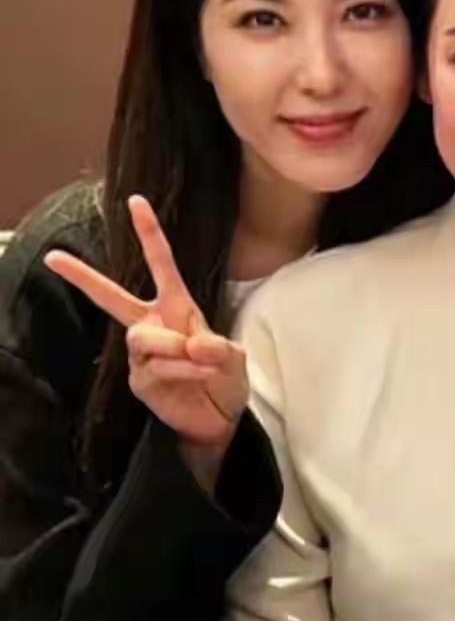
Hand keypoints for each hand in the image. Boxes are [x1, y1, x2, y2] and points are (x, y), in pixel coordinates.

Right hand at [45, 195, 247, 474]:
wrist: (220, 419)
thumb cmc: (225, 380)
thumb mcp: (234, 358)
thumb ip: (220, 348)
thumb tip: (195, 344)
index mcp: (177, 308)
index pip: (161, 265)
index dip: (149, 234)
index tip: (136, 201)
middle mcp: (153, 326)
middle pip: (112, 298)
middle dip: (83, 278)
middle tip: (53, 257)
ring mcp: (142, 354)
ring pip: (143, 338)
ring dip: (176, 347)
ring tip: (200, 360)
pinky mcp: (140, 380)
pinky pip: (154, 367)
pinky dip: (183, 369)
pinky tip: (199, 376)